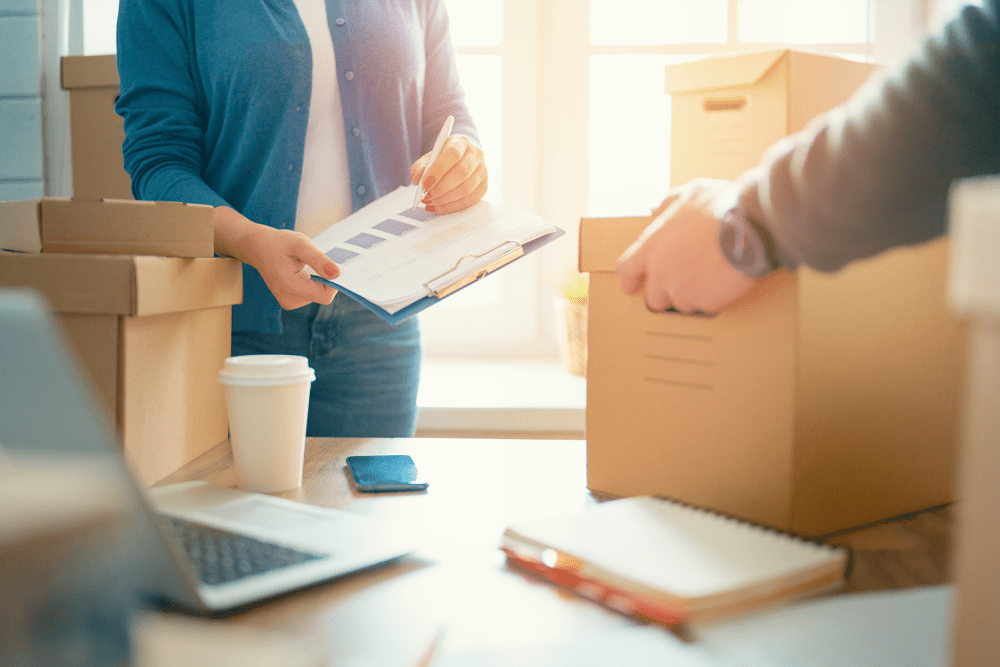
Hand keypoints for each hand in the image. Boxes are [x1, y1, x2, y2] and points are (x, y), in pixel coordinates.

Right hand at [213, 207, 338, 309]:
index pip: (324, 296)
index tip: (331, 265)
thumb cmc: (278, 242)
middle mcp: (288, 299)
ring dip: (317, 280)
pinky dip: (312, 282)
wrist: (256, 247)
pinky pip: (311, 294)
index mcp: (290, 286)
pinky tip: (302, 271)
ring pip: (318, 295)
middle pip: (322, 296)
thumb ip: (318, 259)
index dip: (333, 283)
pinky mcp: (289, 301)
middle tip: (316, 261)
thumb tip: (336, 274)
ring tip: (304, 265)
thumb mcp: (300, 244)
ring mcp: (288, 302)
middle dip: (325, 279)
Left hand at [410, 134, 487, 213]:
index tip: (425, 183)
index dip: (438, 169)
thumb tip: (417, 179)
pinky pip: (469, 201)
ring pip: (466, 189)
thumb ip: (420, 166)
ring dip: (445, 199)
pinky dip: (451, 207)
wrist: (461, 159)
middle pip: (462, 173)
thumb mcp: (429, 157)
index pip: (453, 154)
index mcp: (461, 142)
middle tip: (426, 196)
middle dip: (441, 188)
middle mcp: (476, 155)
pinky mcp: (484, 187)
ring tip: (430, 201)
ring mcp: (482, 172)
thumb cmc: (444, 158)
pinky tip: (438, 206)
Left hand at [617, 179, 756, 313]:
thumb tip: (655, 210)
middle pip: (653, 298)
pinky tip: (723, 281)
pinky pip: (704, 306)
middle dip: (666, 294)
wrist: (751, 226)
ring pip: (681, 304)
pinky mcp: (704, 302)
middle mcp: (661, 271)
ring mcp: (682, 290)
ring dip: (692, 295)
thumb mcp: (690, 193)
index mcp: (652, 246)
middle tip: (685, 282)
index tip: (632, 287)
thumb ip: (667, 204)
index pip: (626, 270)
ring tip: (710, 276)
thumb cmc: (722, 206)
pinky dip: (712, 298)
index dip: (629, 280)